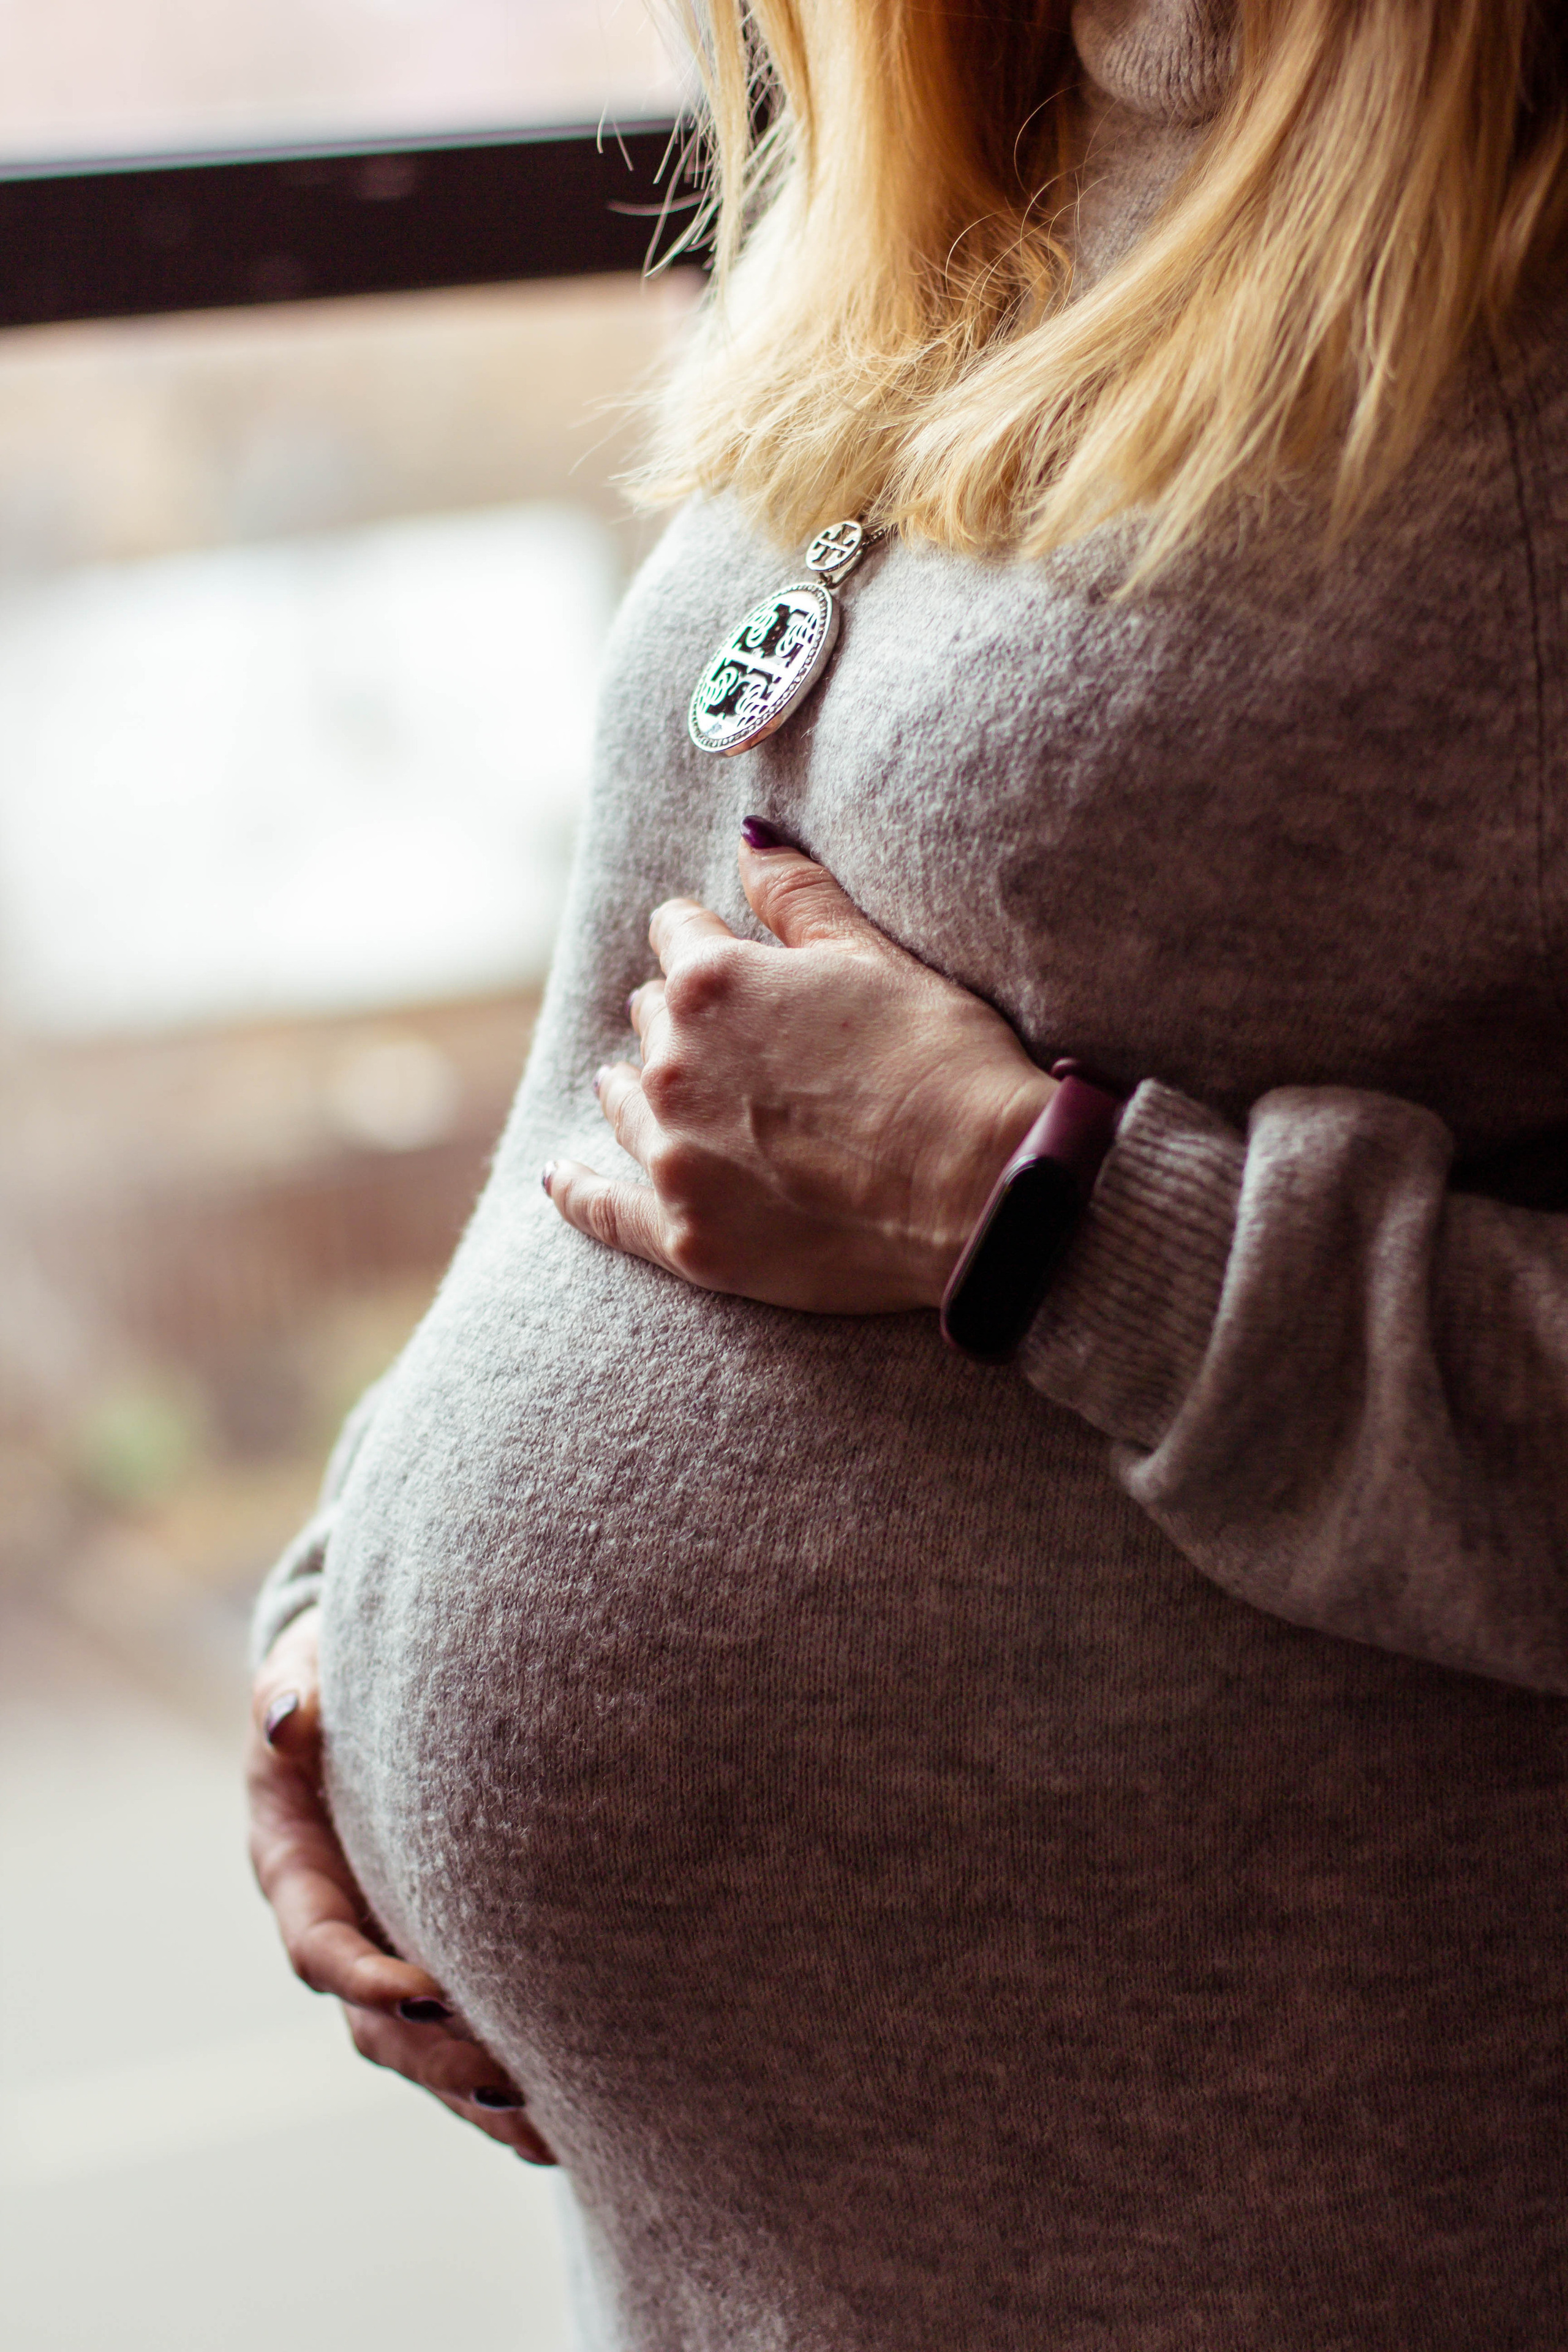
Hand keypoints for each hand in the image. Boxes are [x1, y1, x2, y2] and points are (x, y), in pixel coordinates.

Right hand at [247, 1607, 554, 2163]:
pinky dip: (504, 2084)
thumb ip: (292, 1689)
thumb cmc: (332, 1680)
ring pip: (423, 2053)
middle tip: (510, 2080)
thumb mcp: (305, 1670)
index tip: (423, 1990)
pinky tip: (570, 2120)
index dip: (363, 1977)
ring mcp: (388, 1953)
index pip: (320, 1946)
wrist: (358, 1697)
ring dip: (480, 2095)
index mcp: (296, 1871)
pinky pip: (461, 2038)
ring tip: (553, 2131)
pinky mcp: (436, 1962)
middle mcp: (341, 1928)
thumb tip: (289, 1717)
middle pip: (377, 2026)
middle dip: (438, 2059)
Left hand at [544, 822, 1053, 1313]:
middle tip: (731, 1038)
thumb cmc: (942, 1065)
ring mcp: (675, 1157)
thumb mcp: (874, 958)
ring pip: (626, 1103)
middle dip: (681, 1018)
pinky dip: (579, 1194)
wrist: (981, 1192)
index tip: (724, 951)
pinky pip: (604, 1211)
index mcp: (713, 984)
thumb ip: (797, 897)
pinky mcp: (688, 1238)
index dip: (707, 939)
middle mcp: (674, 1065)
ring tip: (638, 1088)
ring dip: (635, 1088)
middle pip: (652, 1021)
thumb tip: (748, 839)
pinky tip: (560, 1181)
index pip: (678, 935)